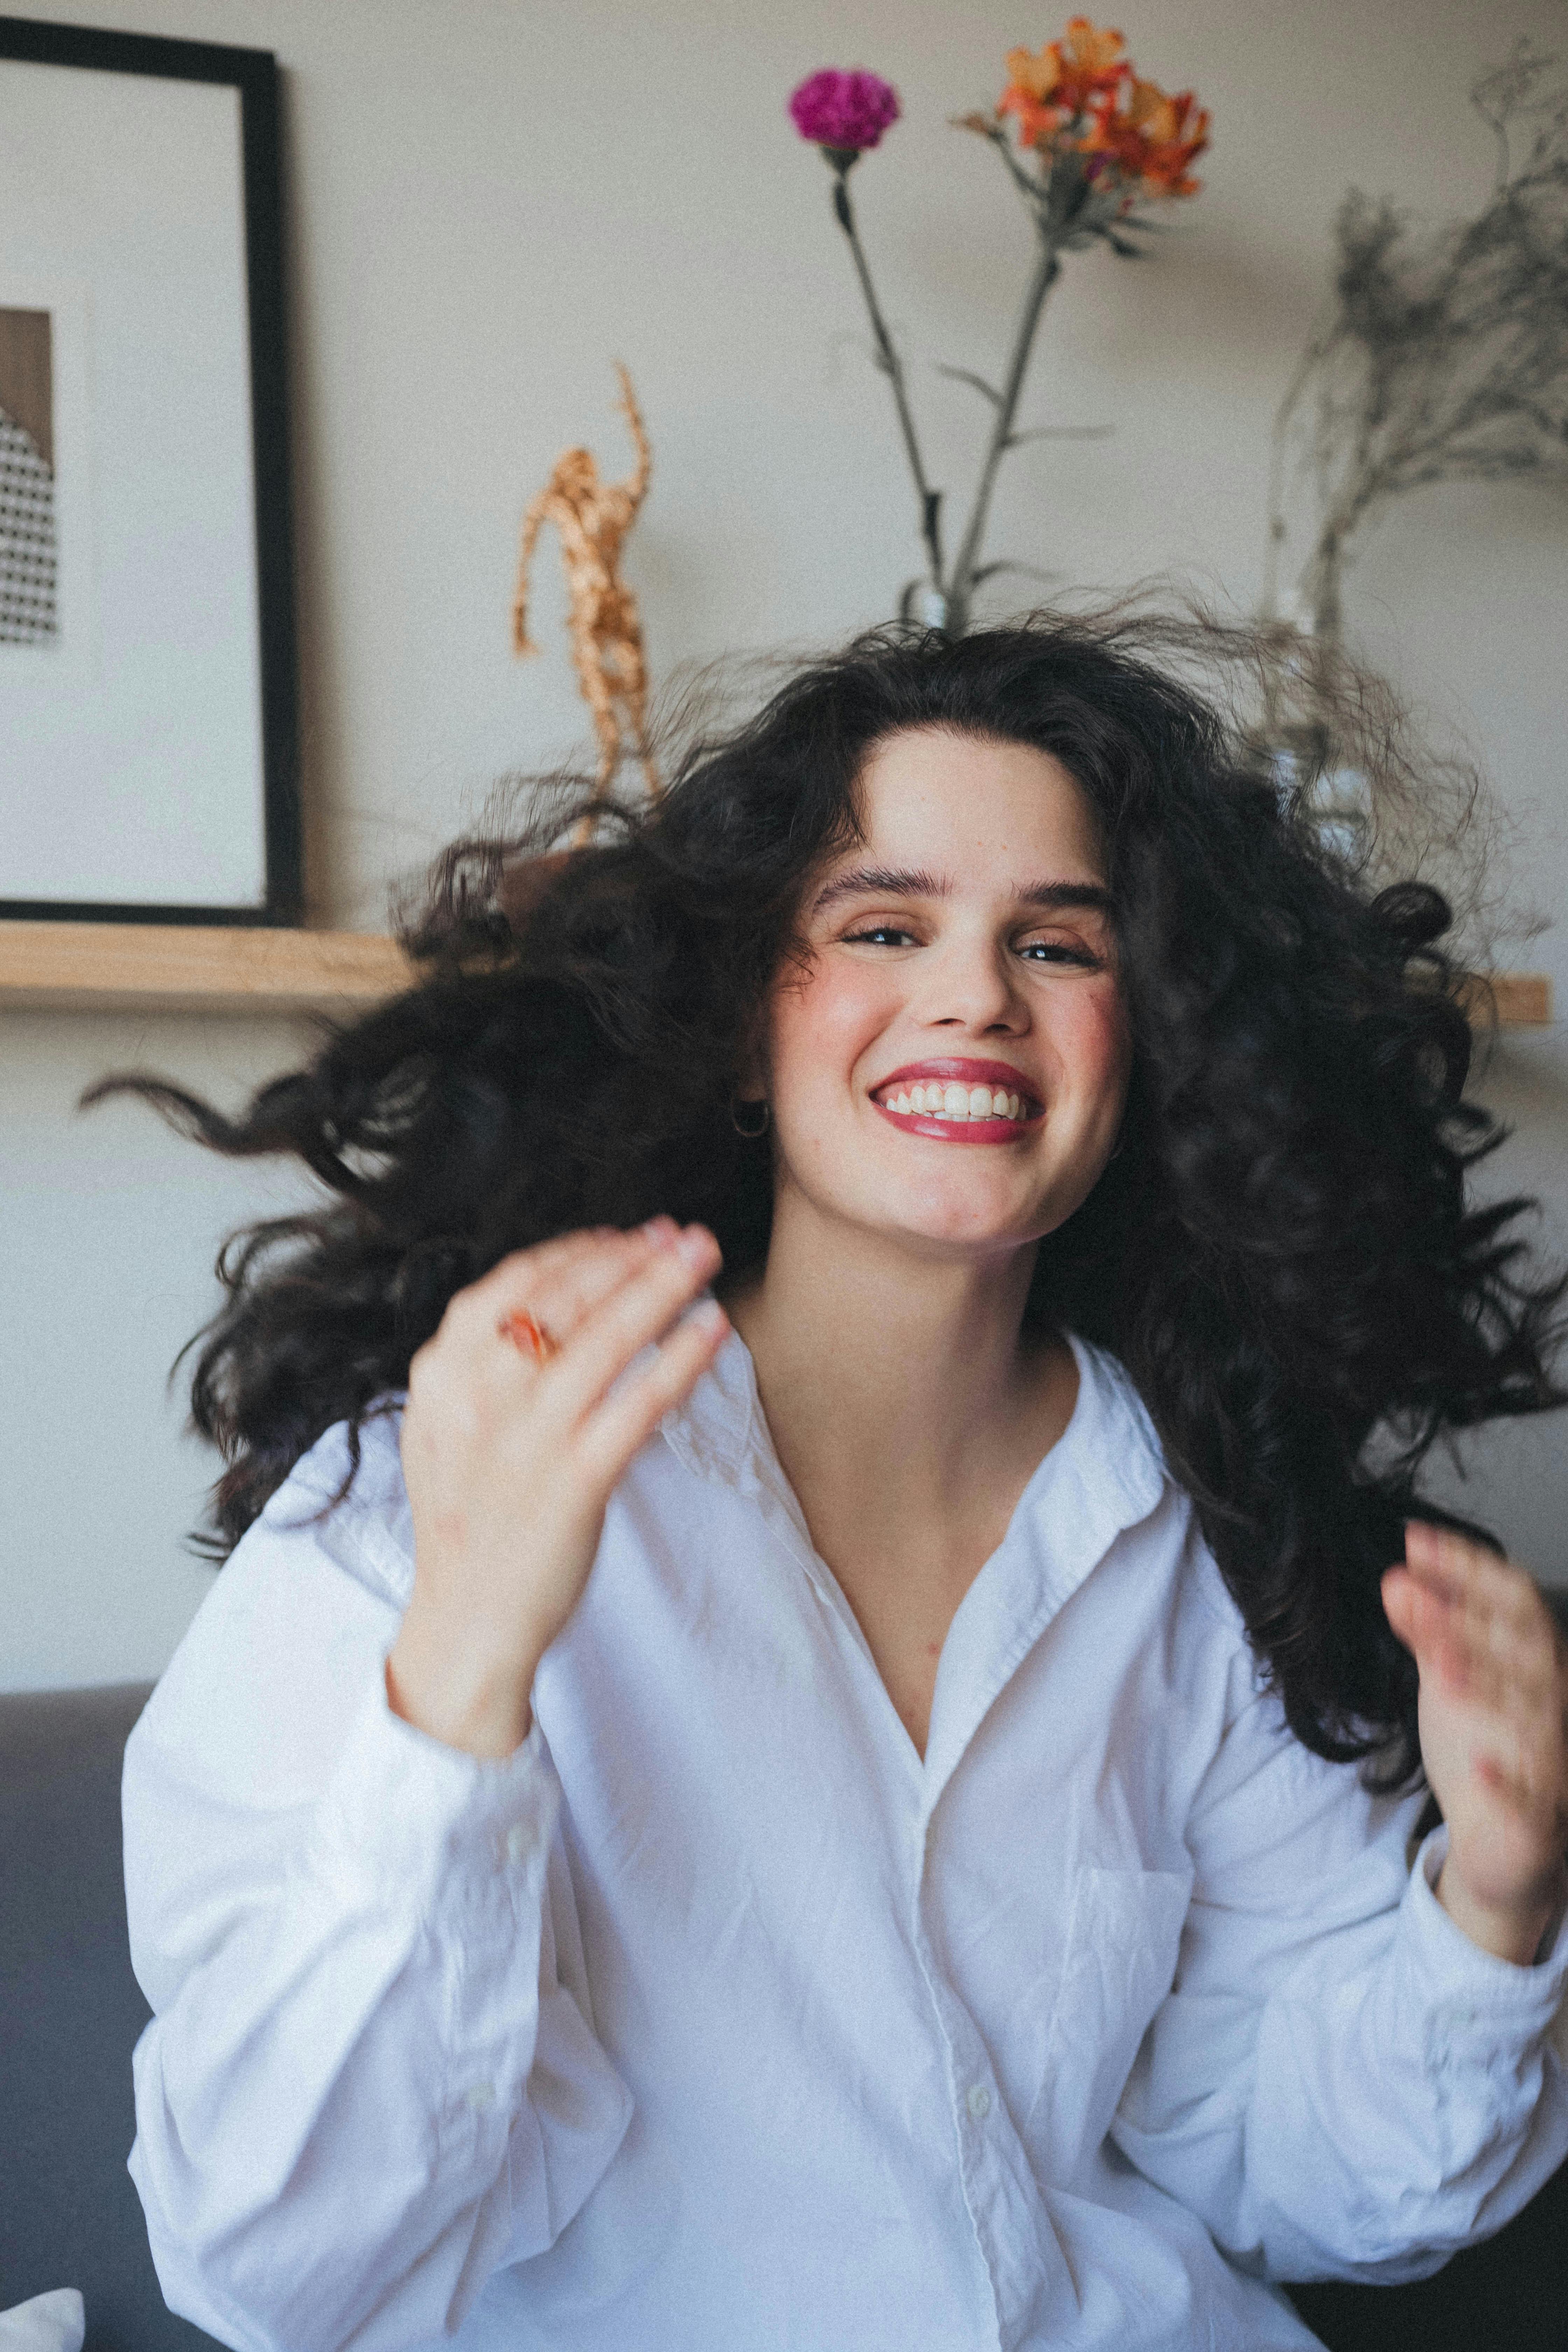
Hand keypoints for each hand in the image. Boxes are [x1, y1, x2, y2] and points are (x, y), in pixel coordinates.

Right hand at [389, 1217, 727, 1757]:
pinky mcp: (574, 1482)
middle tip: (680, 1232)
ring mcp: (527, 1438)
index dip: (577, 1251)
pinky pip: (636, 1406)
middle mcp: (480, 1395)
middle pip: (565, 1297)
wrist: (465, 1622)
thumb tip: (544, 1300)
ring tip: (704, 1257)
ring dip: (662, 1287)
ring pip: (604, 1338)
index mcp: (442, 1374)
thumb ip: (478, 1365)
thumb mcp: (444, 1427)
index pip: (514, 1283)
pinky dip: (679, 1362)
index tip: (622, 1237)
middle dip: (629, 1255)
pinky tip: (712, 1331)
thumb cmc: (468, 1521)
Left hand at [1383, 1522, 1567, 1963]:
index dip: (1468, 1567)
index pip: (1514, 1602)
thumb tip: (1397, 1577)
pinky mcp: (1538, 1821)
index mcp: (1532, 1665)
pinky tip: (1481, 1766)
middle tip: (1409, 1590)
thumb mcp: (1449, 1682)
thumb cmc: (1482, 1748)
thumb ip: (1428, 1633)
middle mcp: (1549, 1705)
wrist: (1503, 1843)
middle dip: (1467, 1619)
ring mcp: (1549, 1763)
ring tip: (1437, 1663)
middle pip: (1523, 1653)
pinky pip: (1531, 1802)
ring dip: (1485, 1686)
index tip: (1415, 1539)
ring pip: (1531, 1720)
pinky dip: (1507, 1783)